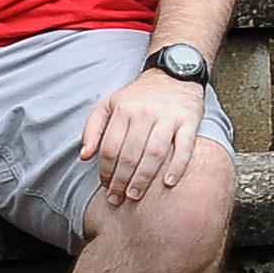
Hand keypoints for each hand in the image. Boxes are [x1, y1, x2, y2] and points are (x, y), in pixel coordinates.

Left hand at [79, 66, 208, 203]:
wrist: (174, 74)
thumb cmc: (139, 96)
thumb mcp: (109, 104)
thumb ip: (93, 128)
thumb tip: (85, 156)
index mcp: (122, 110)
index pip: (110, 147)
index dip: (105, 171)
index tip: (106, 187)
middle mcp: (144, 113)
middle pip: (130, 154)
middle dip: (121, 180)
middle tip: (117, 199)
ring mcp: (167, 117)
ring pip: (154, 153)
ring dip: (143, 178)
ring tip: (135, 195)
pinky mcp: (188, 121)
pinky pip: (184, 147)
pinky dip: (177, 166)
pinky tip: (168, 182)